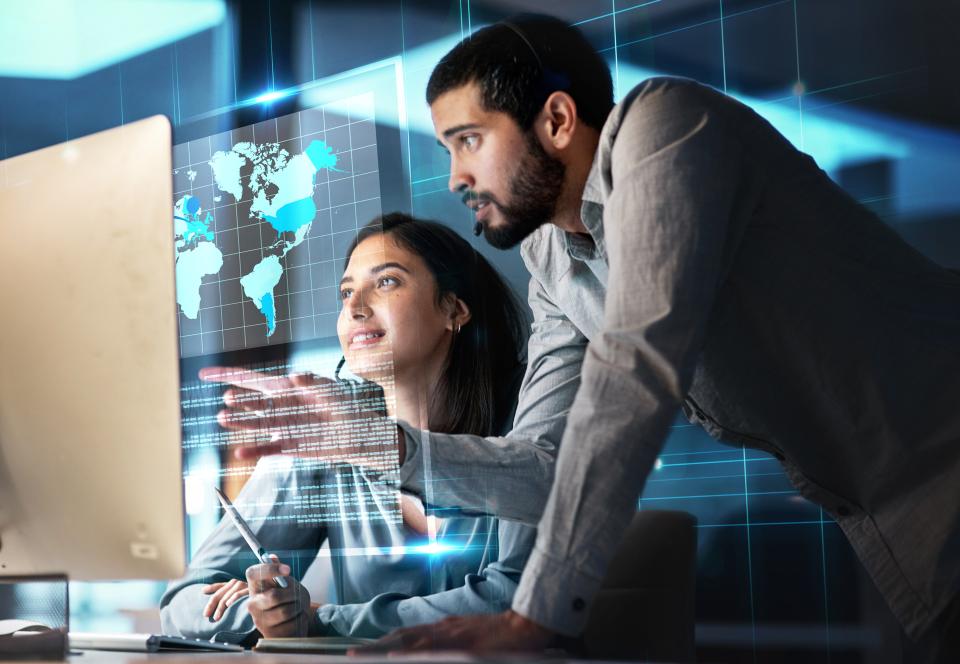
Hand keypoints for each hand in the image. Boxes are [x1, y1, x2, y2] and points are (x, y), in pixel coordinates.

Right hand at [200, 366, 402, 467]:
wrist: (355, 433)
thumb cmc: (341, 405)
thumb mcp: (329, 390)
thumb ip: (313, 383)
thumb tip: (294, 376)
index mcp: (284, 389)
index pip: (251, 380)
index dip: (228, 376)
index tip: (205, 374)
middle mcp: (277, 407)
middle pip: (252, 402)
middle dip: (239, 400)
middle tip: (230, 400)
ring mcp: (280, 426)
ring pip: (255, 425)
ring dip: (239, 423)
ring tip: (224, 419)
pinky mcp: (287, 446)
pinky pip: (267, 448)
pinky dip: (253, 451)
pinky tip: (239, 452)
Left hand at [202, 579, 248, 620]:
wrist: (268, 602)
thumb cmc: (249, 601)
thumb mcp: (237, 599)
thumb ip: (225, 598)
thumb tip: (206, 595)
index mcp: (234, 584)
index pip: (220, 586)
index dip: (211, 588)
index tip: (203, 591)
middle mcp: (238, 584)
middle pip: (221, 592)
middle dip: (212, 604)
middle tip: (206, 615)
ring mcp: (244, 587)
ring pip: (228, 595)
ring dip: (221, 607)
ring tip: (216, 617)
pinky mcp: (250, 591)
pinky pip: (239, 594)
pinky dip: (233, 599)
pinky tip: (228, 605)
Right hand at [245, 556, 312, 637]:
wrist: (293, 621)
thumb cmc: (288, 599)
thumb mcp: (285, 583)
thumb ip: (277, 570)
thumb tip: (271, 557)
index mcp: (254, 588)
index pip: (252, 573)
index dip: (269, 569)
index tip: (287, 569)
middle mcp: (252, 605)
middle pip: (274, 596)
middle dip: (292, 594)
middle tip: (298, 594)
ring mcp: (260, 622)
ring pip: (286, 611)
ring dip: (298, 607)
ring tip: (297, 607)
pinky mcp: (271, 634)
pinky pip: (293, 623)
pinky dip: (301, 618)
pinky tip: (296, 619)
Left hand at [350, 610, 555, 653]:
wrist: (524, 626)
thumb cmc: (500, 634)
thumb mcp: (470, 636)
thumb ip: (450, 641)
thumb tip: (429, 650)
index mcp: (443, 629)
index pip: (407, 635)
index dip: (384, 642)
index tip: (363, 650)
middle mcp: (442, 629)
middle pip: (402, 637)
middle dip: (375, 646)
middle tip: (350, 654)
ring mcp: (450, 636)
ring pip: (410, 642)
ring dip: (384, 649)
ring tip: (362, 656)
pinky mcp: (461, 644)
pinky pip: (431, 649)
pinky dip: (412, 652)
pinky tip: (396, 656)